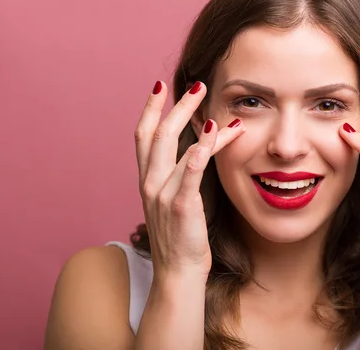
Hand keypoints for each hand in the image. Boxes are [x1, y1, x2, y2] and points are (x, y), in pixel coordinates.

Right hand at [134, 81, 244, 279]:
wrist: (177, 274)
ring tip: (215, 105)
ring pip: (176, 147)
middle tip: (198, 85)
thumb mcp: (172, 201)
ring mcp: (163, 194)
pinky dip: (202, 149)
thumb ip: (176, 176)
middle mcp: (150, 183)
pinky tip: (214, 132)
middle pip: (158, 133)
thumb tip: (193, 151)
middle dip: (177, 105)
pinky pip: (190, 171)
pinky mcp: (181, 206)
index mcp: (148, 180)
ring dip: (197, 121)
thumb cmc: (180, 238)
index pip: (143, 136)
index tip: (160, 87)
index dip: (150, 109)